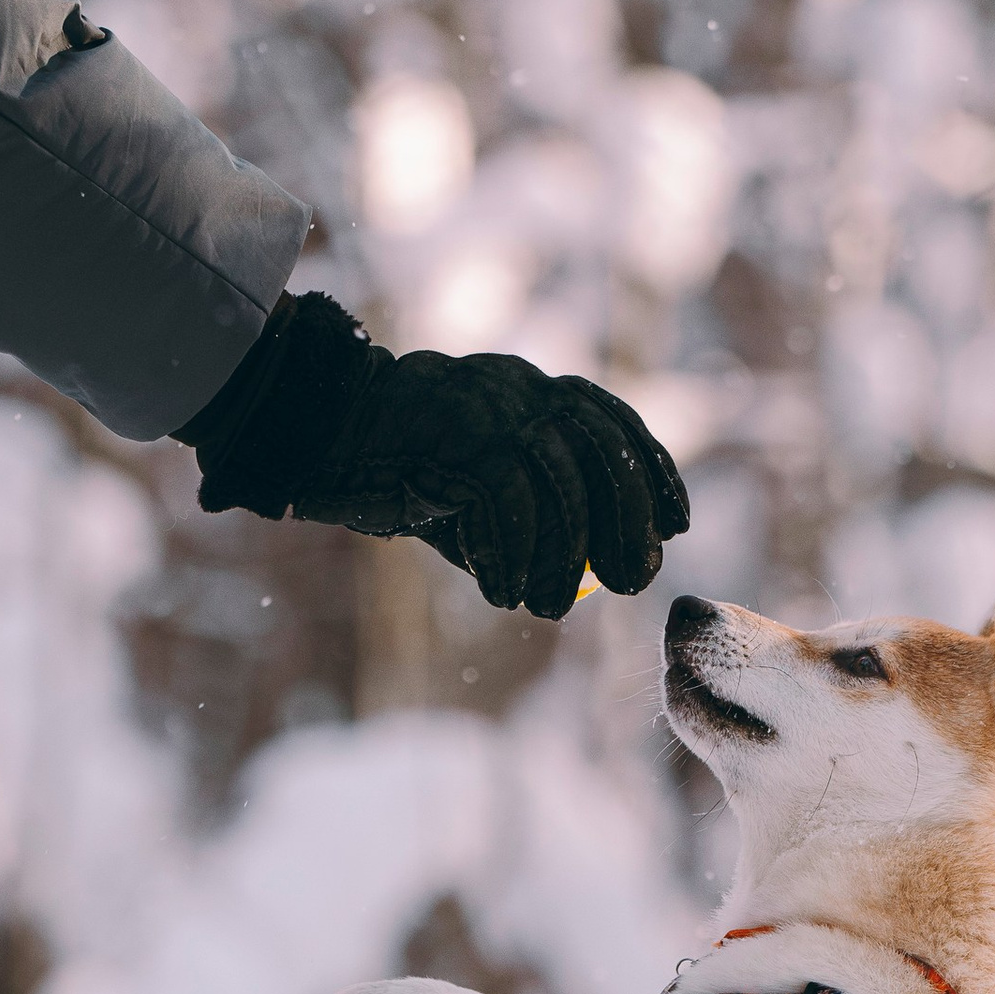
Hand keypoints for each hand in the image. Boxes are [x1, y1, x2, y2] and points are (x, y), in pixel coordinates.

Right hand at [175, 292, 688, 618]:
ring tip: (550, 606)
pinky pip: (501, 503)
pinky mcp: (451, 437)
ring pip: (555, 484)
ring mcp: (485, 408)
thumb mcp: (471, 486)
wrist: (318, 432)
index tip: (677, 523)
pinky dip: (510, 557)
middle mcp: (517, 387)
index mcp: (528, 388)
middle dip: (625, 518)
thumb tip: (584, 578)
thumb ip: (525, 512)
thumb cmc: (396, 464)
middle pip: (598, 449)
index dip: (652, 470)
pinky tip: (504, 595)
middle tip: (631, 578)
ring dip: (562, 556)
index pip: (611, 419)